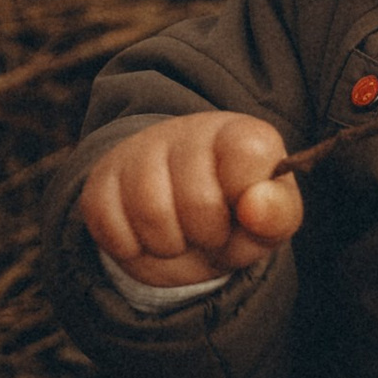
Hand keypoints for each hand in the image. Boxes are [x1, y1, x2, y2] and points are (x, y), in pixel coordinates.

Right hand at [82, 112, 303, 287]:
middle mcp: (187, 130)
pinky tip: (145, 235)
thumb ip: (277, 213)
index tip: (246, 210)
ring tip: (179, 235)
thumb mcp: (270, 223)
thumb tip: (256, 205)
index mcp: (240, 134)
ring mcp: (138, 151)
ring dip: (168, 245)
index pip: (248, 153)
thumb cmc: (235, 219)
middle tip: (209, 231)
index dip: (250, 200)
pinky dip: (131, 247)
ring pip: (150, 212)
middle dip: (207, 234)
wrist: (181, 227)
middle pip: (198, 200)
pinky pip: (110, 224)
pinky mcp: (100, 180)